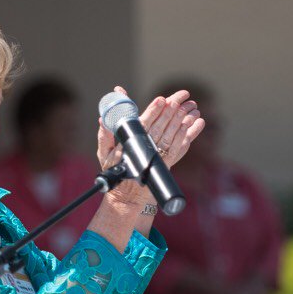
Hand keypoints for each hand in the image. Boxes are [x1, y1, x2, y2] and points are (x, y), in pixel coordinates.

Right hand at [96, 85, 205, 204]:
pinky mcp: (167, 163)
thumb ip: (104, 135)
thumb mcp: (104, 153)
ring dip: (181, 120)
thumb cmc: (115, 170)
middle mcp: (145, 150)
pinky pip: (178, 147)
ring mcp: (158, 157)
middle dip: (170, 111)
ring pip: (171, 135)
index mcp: (131, 144)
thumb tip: (101, 119)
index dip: (153, 111)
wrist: (127, 195)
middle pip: (160, 127)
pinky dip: (185, 135)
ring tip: (189, 107)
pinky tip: (190, 123)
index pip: (143, 124)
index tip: (161, 99)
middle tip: (179, 98)